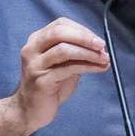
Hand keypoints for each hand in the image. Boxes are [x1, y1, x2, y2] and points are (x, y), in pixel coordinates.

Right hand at [10, 17, 109, 133]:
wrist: (30, 110)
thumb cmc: (49, 86)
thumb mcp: (63, 64)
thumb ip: (76, 54)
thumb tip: (100, 48)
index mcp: (37, 40)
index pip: (60, 24)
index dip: (82, 30)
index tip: (98, 40)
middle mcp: (32, 49)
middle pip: (59, 32)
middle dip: (84, 38)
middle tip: (102, 46)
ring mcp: (35, 65)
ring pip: (64, 50)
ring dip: (88, 53)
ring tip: (104, 59)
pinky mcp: (41, 80)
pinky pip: (68, 69)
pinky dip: (87, 66)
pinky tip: (98, 69)